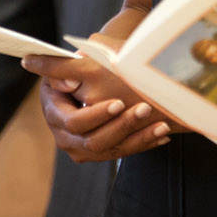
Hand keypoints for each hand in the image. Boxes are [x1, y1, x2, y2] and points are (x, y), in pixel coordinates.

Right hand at [27, 50, 170, 161]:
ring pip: (111, 150)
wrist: (95, 82)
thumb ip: (65, 68)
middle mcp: (64, 135)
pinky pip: (122, 152)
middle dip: (122, 126)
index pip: (75, 121)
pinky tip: (162, 135)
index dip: (96, 114)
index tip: (119, 103)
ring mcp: (82, 148)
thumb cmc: (83, 66)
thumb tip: (63, 77)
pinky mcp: (101, 153)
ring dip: (138, 138)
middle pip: (93, 141)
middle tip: (145, 110)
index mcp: (54, 112)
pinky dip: (144, 144)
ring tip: (161, 125)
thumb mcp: (75, 63)